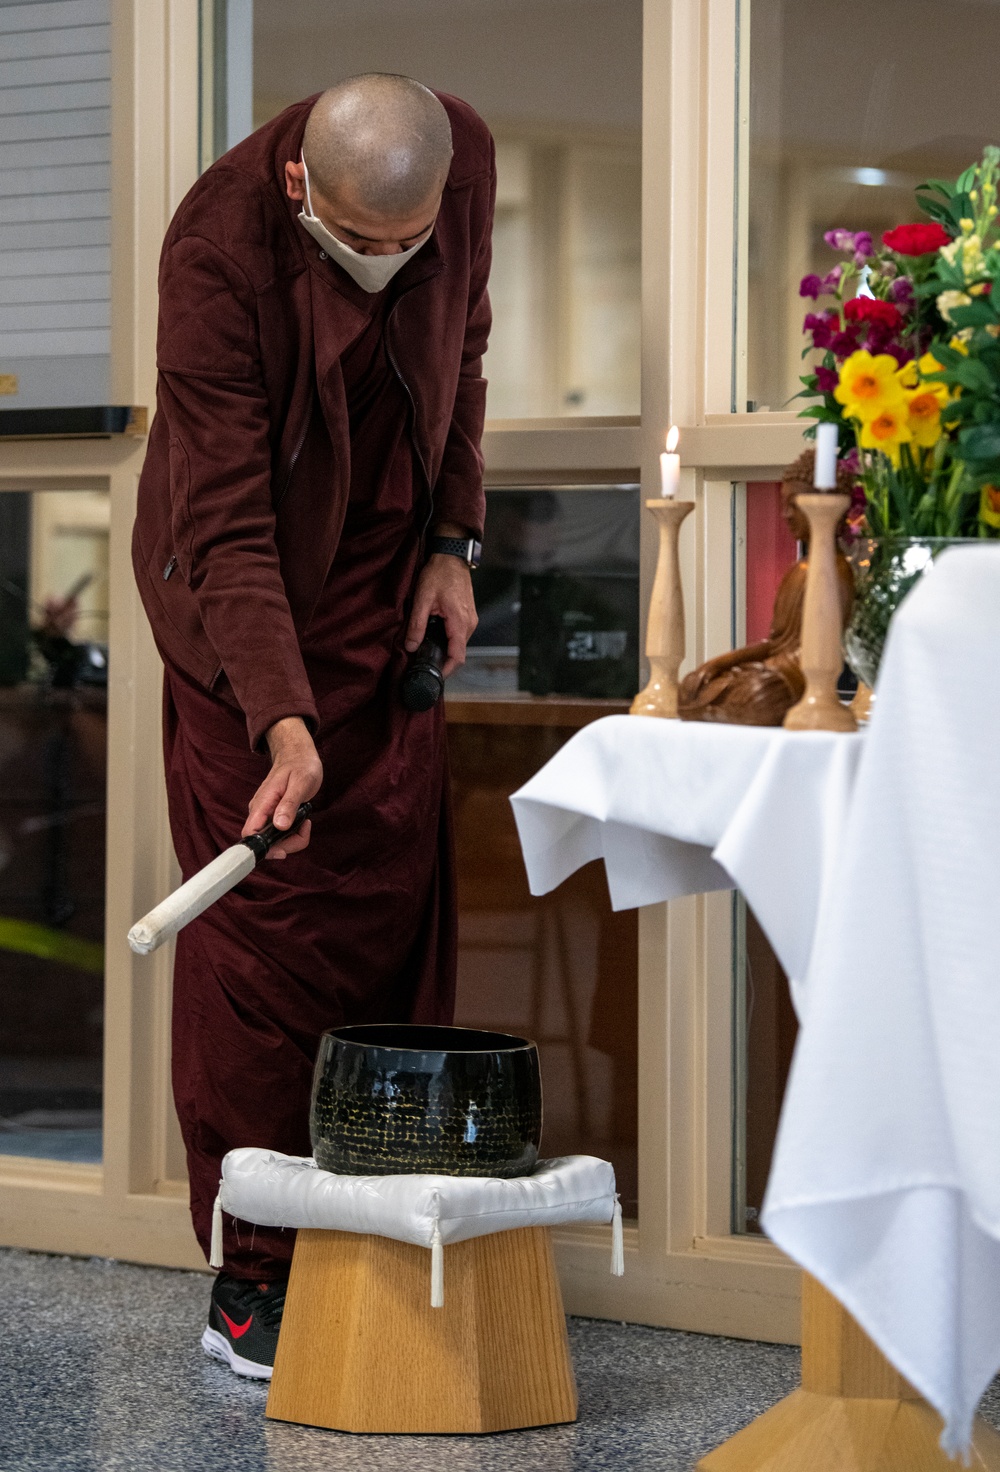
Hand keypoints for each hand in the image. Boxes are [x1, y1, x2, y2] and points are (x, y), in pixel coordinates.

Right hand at [242, 716, 322, 858]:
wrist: (298, 755)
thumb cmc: (300, 766)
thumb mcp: (300, 783)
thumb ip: (289, 804)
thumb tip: (280, 825)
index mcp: (262, 803)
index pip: (250, 833)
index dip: (263, 848)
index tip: (283, 851)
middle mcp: (260, 812)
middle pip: (265, 843)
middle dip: (287, 844)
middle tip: (305, 828)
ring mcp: (266, 815)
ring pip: (274, 841)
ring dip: (292, 839)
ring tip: (306, 821)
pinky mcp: (273, 817)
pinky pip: (280, 834)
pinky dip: (293, 834)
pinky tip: (303, 821)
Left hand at [404, 554, 477, 678]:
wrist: (451, 555)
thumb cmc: (438, 573)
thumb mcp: (422, 599)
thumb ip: (416, 625)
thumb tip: (411, 646)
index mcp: (460, 622)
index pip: (457, 656)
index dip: (446, 670)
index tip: (433, 677)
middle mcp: (469, 624)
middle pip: (458, 653)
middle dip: (443, 663)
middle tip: (424, 667)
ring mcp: (471, 620)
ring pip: (459, 645)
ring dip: (446, 651)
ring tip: (427, 654)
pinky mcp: (468, 616)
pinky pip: (460, 635)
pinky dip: (449, 641)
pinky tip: (435, 639)